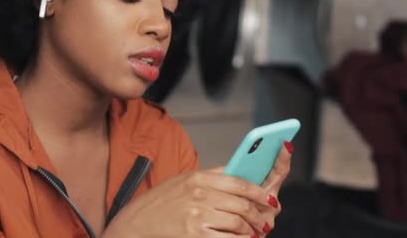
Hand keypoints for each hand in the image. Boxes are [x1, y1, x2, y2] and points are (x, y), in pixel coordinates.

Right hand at [103, 142, 292, 237]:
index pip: (239, 182)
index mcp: (199, 177)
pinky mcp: (195, 234)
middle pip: (242, 203)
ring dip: (251, 230)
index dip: (259, 191)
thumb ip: (212, 176)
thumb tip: (240, 174)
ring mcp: (197, 216)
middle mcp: (200, 195)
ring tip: (254, 232)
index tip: (269, 197)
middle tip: (265, 220)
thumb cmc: (161, 202)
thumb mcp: (184, 180)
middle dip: (258, 214)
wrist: (137, 223)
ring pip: (238, 222)